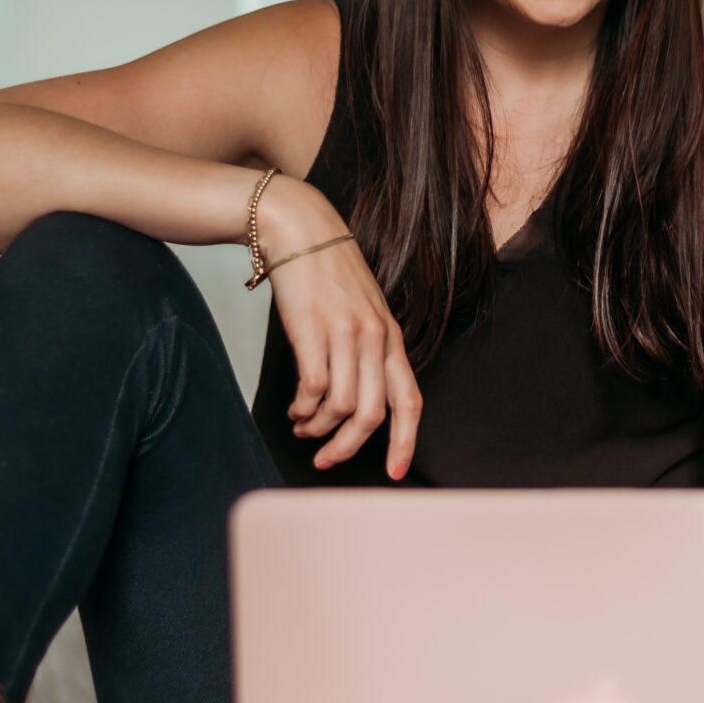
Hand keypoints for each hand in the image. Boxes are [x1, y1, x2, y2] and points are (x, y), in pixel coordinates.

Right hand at [258, 178, 422, 477]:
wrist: (299, 230)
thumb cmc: (327, 274)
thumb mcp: (362, 312)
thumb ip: (367, 352)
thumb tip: (356, 403)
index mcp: (391, 337)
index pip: (410, 401)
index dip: (405, 442)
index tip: (393, 472)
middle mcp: (375, 338)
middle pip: (373, 415)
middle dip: (349, 447)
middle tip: (326, 459)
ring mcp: (346, 334)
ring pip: (341, 407)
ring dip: (318, 428)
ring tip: (302, 426)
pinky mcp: (313, 330)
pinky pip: (313, 389)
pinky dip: (302, 409)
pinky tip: (293, 408)